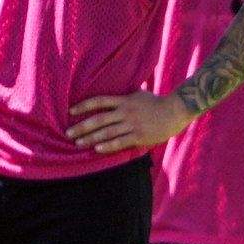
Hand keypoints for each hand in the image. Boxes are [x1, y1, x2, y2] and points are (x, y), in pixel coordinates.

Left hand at [65, 90, 192, 154]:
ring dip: (90, 138)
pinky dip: (107, 146)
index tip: (71, 112)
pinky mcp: (139, 136)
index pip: (99, 101)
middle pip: (99, 119)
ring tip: (78, 144)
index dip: (84, 106)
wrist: (175, 111)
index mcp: (124, 101)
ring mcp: (132, 124)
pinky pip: (120, 142)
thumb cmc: (158, 103)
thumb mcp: (139, 94)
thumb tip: (114, 95)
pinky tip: (97, 149)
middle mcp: (125, 112)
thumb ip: (125, 96)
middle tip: (68, 133)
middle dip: (82, 127)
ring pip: (107, 132)